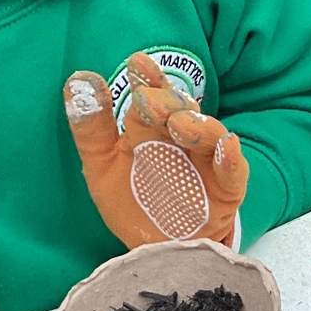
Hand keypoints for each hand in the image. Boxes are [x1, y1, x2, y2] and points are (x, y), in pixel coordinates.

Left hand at [65, 52, 247, 247]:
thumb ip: (90, 127)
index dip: (147, 78)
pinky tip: (226, 146)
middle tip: (150, 98)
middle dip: (167, 103)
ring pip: (209, 137)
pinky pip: (233, 171)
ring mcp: (206, 162)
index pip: (152, 96)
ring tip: (181, 122)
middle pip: (180, 112)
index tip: (137, 62)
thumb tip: (77, 79)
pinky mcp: (227, 189)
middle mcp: (181, 139)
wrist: (161, 248)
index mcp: (152, 129)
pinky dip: (230, 158)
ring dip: (198, 126)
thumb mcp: (101, 165)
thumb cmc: (133, 200)